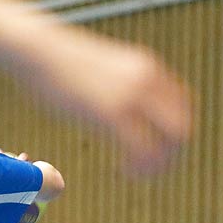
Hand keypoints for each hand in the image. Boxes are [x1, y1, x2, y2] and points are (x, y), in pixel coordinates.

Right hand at [26, 30, 191, 177]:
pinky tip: (122, 170)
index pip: (183, 105)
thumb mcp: (104, 68)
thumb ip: (121, 83)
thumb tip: (117, 103)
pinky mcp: (113, 114)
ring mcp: (132, 96)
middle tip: (150, 167)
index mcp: (148, 68)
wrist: (38, 49)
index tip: (154, 146)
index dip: (172, 132)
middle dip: (170, 154)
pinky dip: (138, 167)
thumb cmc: (60, 61)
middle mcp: (147, 81)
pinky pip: (142, 150)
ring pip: (168, 143)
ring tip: (136, 172)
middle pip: (182, 128)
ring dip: (157, 165)